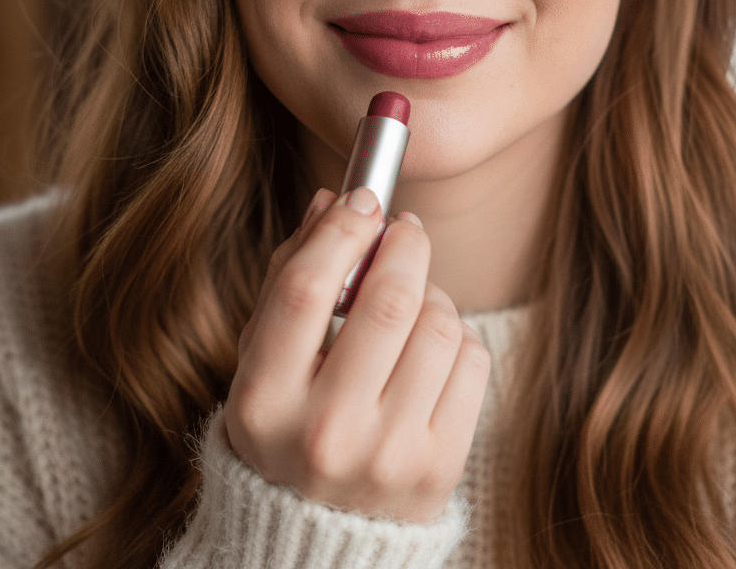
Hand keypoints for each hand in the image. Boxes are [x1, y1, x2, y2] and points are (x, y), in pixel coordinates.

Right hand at [224, 186, 490, 522]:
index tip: (363, 199)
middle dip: (405, 246)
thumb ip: (290, 275)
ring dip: (432, 293)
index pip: (305, 291)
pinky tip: (431, 345)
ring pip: (439, 326)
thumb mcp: (263, 360)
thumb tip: (330, 201)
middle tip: (404, 231)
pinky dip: (457, 334)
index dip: (340, 231)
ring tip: (413, 301)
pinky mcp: (439, 468)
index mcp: (263, 403)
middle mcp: (324, 434)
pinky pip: (471, 360)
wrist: (321, 535)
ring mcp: (387, 456)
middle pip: (387, 302)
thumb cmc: (288, 424)